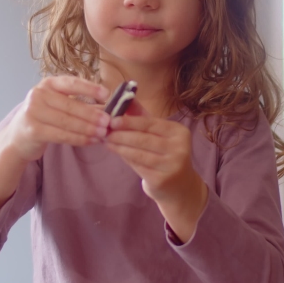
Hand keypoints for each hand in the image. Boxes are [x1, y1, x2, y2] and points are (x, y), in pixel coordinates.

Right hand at [0, 76, 110, 161]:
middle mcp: (38, 94)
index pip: (71, 83)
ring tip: (103, 134)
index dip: (89, 88)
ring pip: (67, 122)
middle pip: (70, 105)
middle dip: (92, 115)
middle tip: (109, 122)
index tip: (106, 94)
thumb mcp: (59, 104)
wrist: (18, 136)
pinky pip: (61, 135)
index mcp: (48, 84)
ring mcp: (33, 112)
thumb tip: (109, 108)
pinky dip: (79, 139)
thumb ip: (82, 104)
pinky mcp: (33, 130)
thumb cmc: (45, 117)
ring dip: (88, 129)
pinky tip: (91, 141)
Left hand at [105, 100, 207, 240]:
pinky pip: (138, 166)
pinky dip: (125, 157)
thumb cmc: (164, 154)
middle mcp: (179, 148)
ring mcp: (172, 165)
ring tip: (106, 141)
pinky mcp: (162, 180)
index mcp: (179, 132)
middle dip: (121, 134)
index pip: (150, 123)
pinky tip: (115, 152)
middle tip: (104, 131)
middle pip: (143, 138)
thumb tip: (124, 97)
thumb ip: (141, 116)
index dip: (129, 121)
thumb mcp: (158, 133)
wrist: (179, 186)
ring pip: (138, 153)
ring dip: (119, 146)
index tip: (111, 119)